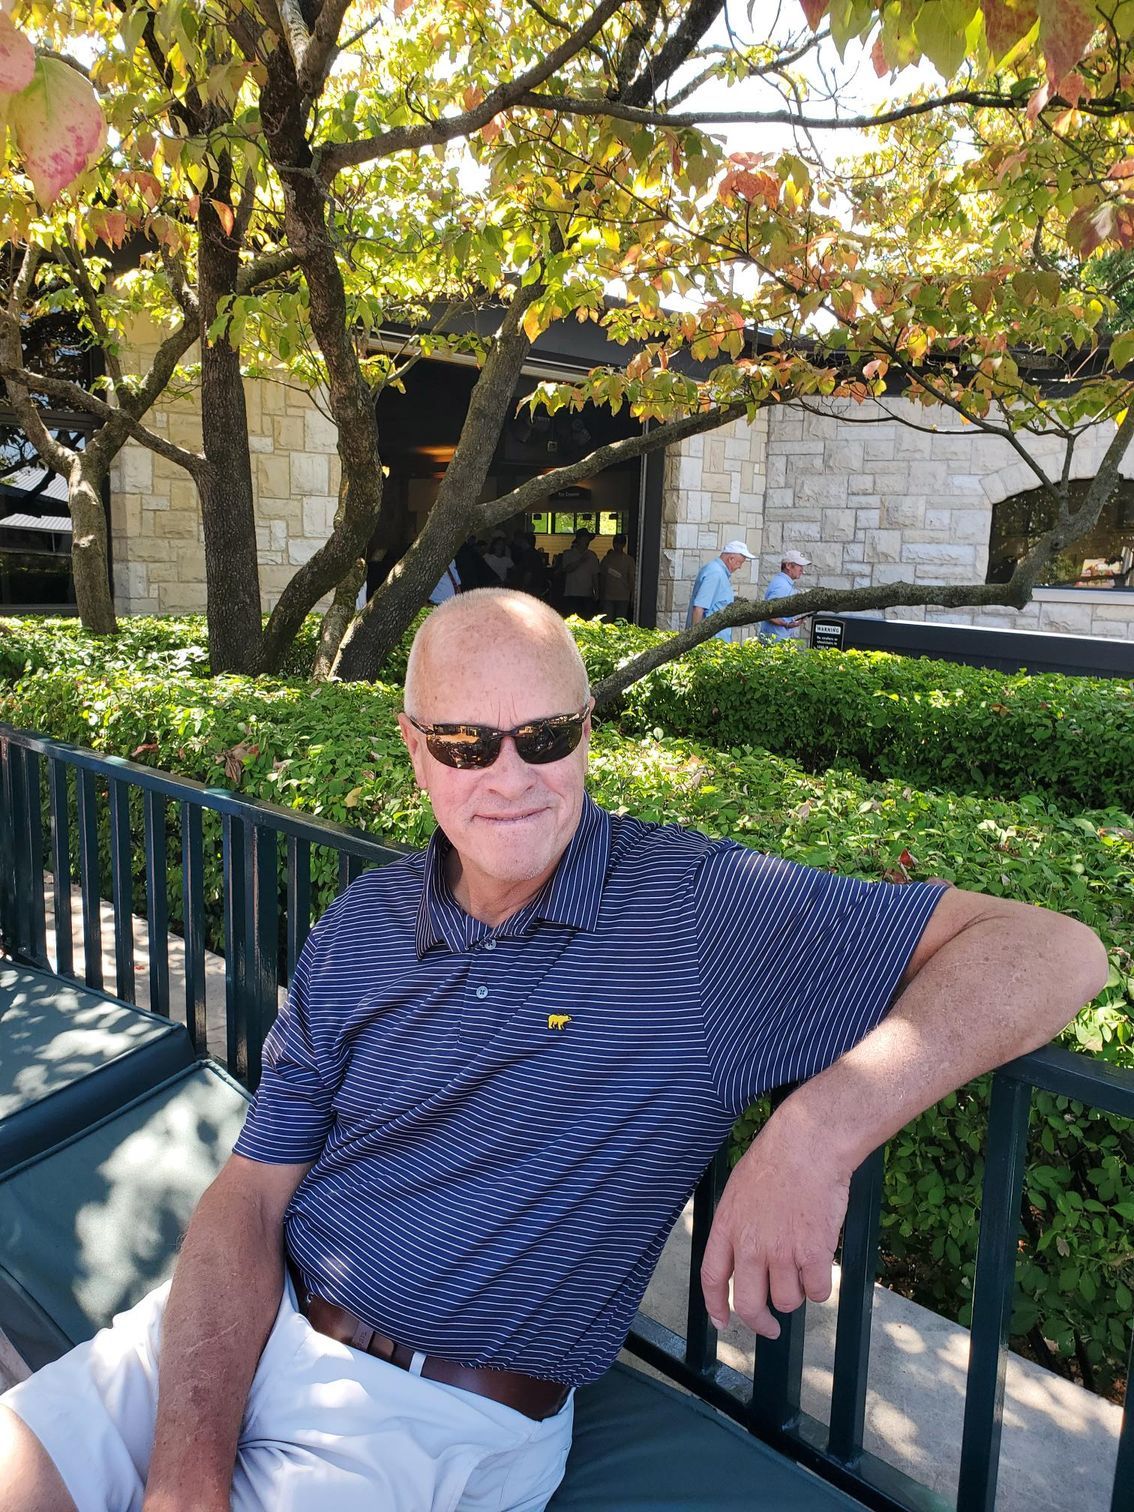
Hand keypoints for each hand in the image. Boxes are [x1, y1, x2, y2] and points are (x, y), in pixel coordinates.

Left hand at [700, 1102, 851, 1338]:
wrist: (809, 1145)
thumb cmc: (777, 1159)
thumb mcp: (740, 1190)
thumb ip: (738, 1226)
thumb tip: (743, 1255)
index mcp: (728, 1228)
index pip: (712, 1279)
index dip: (716, 1307)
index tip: (724, 1323)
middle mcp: (750, 1246)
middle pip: (749, 1304)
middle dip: (761, 1322)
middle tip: (771, 1327)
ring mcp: (782, 1253)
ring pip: (787, 1301)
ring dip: (796, 1293)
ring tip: (803, 1267)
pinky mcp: (813, 1255)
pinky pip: (817, 1292)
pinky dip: (820, 1286)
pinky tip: (821, 1265)